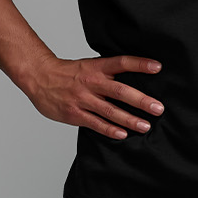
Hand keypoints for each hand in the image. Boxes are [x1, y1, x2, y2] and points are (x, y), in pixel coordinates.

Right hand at [27, 54, 164, 139]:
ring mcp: (82, 99)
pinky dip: (110, 129)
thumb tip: (135, 81)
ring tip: (145, 126)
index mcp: (96, 68)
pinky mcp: (74, 114)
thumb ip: (108, 74)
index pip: (121, 63)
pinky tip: (123, 134)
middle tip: (158, 108)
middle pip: (120, 91)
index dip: (140, 64)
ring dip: (129, 119)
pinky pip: (95, 123)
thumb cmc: (68, 74)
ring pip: (109, 110)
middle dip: (141, 100)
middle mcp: (91, 83)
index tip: (157, 67)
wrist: (39, 77)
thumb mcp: (89, 66)